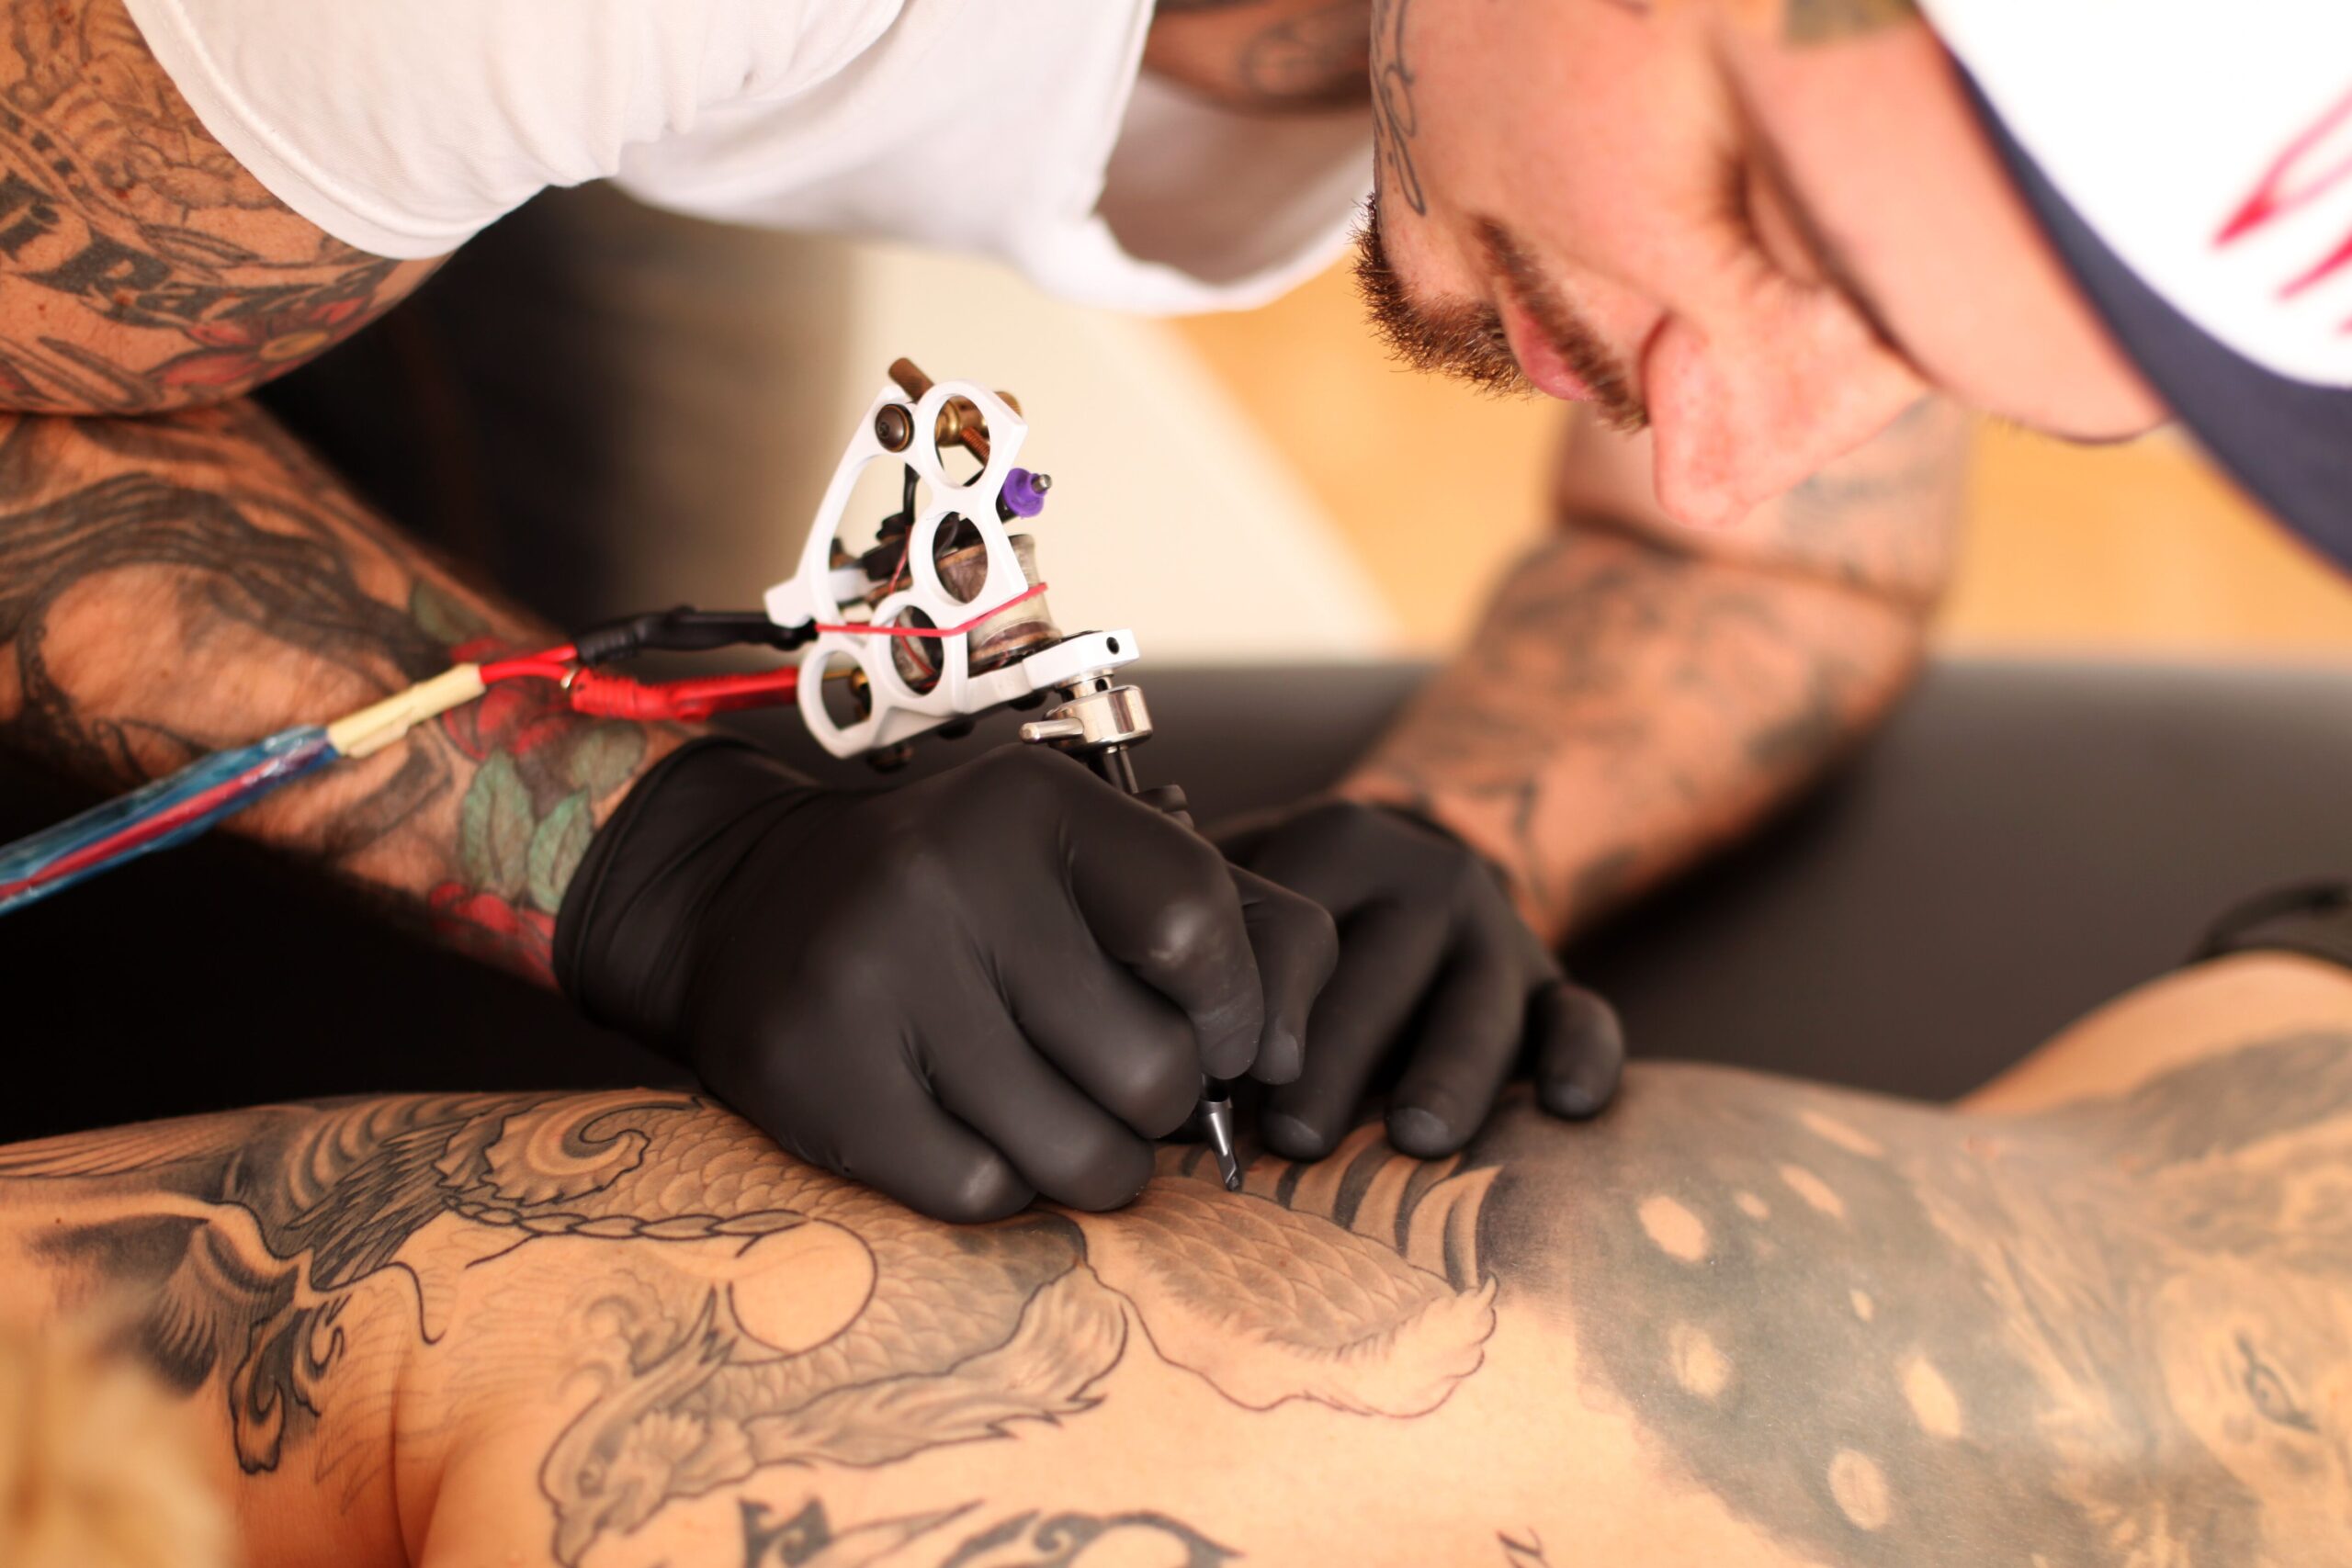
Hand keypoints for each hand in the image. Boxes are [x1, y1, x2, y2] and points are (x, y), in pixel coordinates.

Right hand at [556, 741, 1335, 1220]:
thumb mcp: (1096, 859)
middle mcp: (947, 875)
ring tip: (1058, 1112)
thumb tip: (1290, 1060)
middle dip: (1163, 1104)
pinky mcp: (816, 1078)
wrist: (744, 899)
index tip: (1217, 1033)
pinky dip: (1001, 1183)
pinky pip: (982, 1195)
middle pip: (1151, 1070)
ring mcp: (872, 978)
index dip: (1236, 1009)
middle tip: (1120, 1082)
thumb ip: (1240, 924)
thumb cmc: (975, 893)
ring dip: (1094, 1160)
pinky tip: (970, 1126)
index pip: (1198, 928)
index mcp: (1037, 804)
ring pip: (1077, 1154)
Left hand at [1214, 799, 1622, 1159]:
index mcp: (1337, 842)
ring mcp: (1500, 932)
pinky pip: (1584, 1017)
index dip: (1261, 1006)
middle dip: (1337, 1059)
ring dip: (1449, 1071)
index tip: (1223, 1081)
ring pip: (1482, 1005)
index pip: (1300, 927)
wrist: (1405, 871)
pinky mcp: (1556, 981)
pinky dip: (1584, 1059)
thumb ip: (1186, 922)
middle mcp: (1428, 876)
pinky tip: (1567, 1109)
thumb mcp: (1237, 879)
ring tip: (1415, 1135)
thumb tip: (1111, 1007)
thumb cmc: (1284, 906)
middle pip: (1384, 974)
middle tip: (1296, 1138)